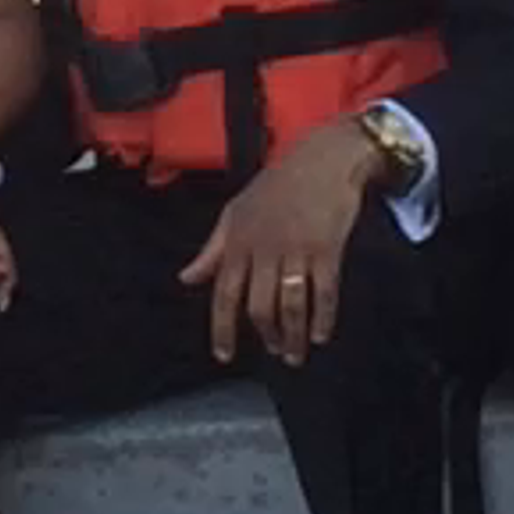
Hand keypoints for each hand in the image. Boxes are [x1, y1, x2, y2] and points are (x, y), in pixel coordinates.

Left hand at [180, 114, 387, 370]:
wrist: (324, 157)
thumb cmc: (278, 184)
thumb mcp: (236, 211)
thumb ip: (212, 249)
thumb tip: (186, 278)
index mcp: (238, 241)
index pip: (224, 294)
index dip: (222, 328)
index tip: (223, 355)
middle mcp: (264, 248)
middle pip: (259, 307)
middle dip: (266, 336)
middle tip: (275, 353)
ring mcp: (296, 250)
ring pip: (290, 306)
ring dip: (293, 336)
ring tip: (296, 353)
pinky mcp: (327, 249)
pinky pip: (324, 293)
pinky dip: (323, 318)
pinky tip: (322, 334)